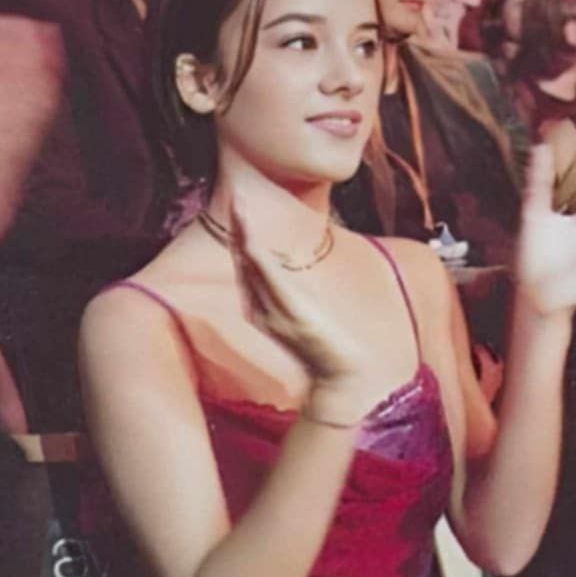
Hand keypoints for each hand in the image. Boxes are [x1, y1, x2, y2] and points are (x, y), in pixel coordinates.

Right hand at [228, 197, 377, 421]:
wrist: (340, 377)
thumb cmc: (325, 348)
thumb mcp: (306, 316)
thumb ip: (291, 297)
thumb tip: (286, 272)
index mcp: (263, 308)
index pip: (248, 266)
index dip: (242, 237)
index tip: (240, 210)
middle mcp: (261, 309)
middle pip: (244, 262)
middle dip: (238, 230)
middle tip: (235, 199)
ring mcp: (273, 312)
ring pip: (251, 268)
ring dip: (244, 237)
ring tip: (240, 210)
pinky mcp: (290, 314)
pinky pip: (269, 282)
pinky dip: (259, 260)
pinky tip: (253, 242)